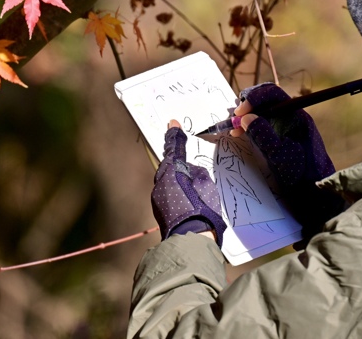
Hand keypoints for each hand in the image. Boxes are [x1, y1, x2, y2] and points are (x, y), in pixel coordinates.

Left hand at [151, 122, 226, 244]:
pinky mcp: (159, 212)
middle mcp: (160, 184)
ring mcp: (157, 199)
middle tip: (188, 166)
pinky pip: (167, 196)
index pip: (172, 149)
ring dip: (177, 182)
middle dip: (177, 165)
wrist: (192, 238)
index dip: (174, 136)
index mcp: (170, 172)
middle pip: (168, 168)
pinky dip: (176, 194)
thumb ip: (194, 171)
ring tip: (192, 189)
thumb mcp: (204, 181)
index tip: (172, 124)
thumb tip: (187, 172)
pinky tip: (188, 201)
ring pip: (167, 183)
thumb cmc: (201, 207)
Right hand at [233, 83, 344, 243]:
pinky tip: (240, 135)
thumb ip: (263, 136)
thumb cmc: (303, 177)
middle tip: (233, 123)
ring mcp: (286, 128)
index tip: (239, 113)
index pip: (272, 94)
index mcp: (297, 116)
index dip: (253, 98)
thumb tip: (245, 117)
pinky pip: (263, 125)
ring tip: (234, 131)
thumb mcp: (281, 157)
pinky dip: (249, 128)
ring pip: (261, 113)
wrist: (318, 197)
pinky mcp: (281, 138)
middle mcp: (292, 118)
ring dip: (246, 118)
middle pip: (265, 101)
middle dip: (246, 108)